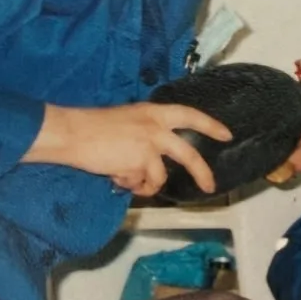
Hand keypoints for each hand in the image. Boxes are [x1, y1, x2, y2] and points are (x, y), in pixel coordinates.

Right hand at [22, 102, 231, 196]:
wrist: (74, 133)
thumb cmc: (92, 126)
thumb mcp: (126, 121)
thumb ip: (144, 135)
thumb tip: (149, 161)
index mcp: (153, 112)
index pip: (189, 115)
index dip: (210, 125)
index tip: (227, 134)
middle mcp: (156, 127)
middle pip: (189, 154)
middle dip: (202, 173)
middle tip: (210, 187)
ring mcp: (150, 146)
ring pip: (160, 177)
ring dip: (143, 184)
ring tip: (123, 178)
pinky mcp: (140, 164)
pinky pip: (141, 185)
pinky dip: (129, 186)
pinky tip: (114, 177)